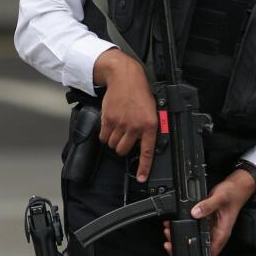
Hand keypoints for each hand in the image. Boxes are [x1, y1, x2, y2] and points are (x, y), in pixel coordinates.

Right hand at [94, 49, 157, 181]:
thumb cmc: (139, 93)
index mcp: (150, 125)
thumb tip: (144, 143)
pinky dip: (105, 134)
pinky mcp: (108, 119)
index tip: (141, 177)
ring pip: (113, 144)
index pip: (147, 151)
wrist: (125, 77)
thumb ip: (148, 127)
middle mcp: (135, 126)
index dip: (144, 167)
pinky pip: (104, 136)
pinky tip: (110, 125)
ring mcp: (120, 123)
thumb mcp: (151, 110)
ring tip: (117, 128)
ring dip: (113, 140)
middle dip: (122, 147)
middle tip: (124, 138)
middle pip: (123, 150)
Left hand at [162, 169, 255, 255]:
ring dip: (182, 233)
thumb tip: (195, 213)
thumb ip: (207, 206)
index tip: (182, 248)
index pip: (210, 251)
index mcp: (221, 232)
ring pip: (195, 234)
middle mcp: (215, 231)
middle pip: (199, 244)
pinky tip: (176, 220)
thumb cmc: (233, 194)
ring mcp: (210, 225)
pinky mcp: (206, 219)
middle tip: (170, 236)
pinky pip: (194, 224)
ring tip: (169, 228)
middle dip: (183, 242)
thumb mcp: (220, 198)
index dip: (196, 253)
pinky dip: (184, 223)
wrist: (237, 186)